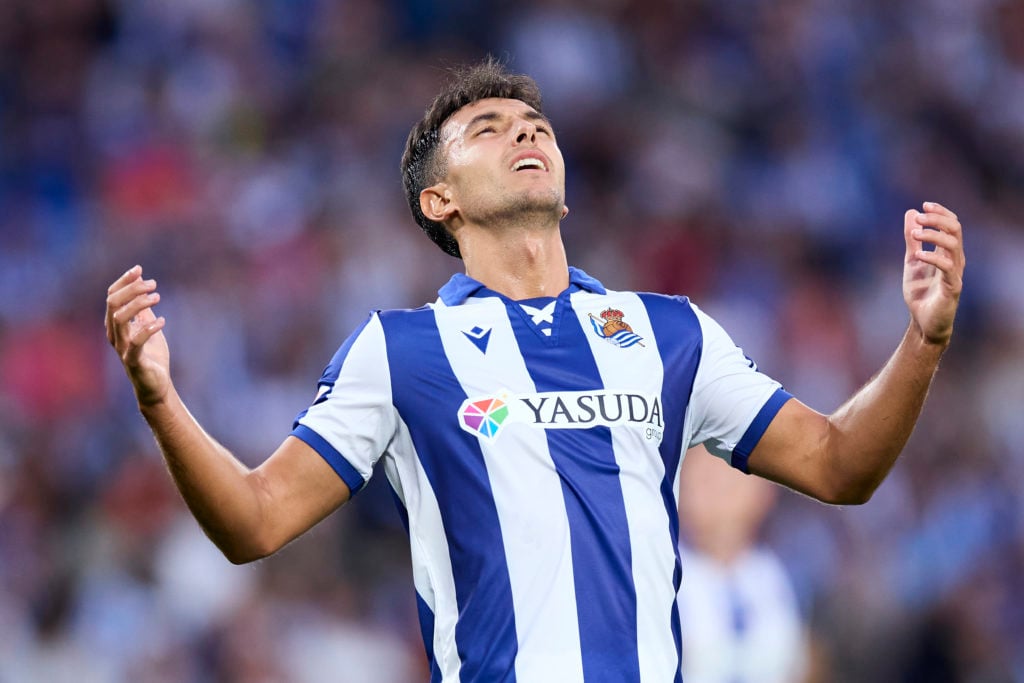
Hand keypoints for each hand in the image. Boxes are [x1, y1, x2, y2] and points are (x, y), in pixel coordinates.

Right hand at [105, 265, 170, 406]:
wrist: (155, 385)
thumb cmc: (151, 355)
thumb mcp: (147, 325)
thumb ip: (142, 308)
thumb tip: (141, 283)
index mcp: (115, 324)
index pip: (112, 296)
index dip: (124, 281)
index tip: (139, 269)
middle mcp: (114, 334)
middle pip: (113, 303)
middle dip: (132, 289)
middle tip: (153, 284)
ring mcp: (121, 347)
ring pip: (119, 318)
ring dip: (138, 304)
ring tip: (157, 297)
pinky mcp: (133, 360)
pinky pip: (136, 342)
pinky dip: (148, 328)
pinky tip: (162, 321)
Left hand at [902, 201, 964, 345]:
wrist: (923, 322)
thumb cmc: (921, 292)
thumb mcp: (912, 260)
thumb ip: (912, 240)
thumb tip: (911, 213)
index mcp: (947, 252)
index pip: (952, 225)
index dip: (941, 212)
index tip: (924, 205)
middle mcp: (955, 260)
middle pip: (956, 230)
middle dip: (938, 219)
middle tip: (920, 216)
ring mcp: (955, 273)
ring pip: (953, 245)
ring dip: (933, 236)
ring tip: (914, 234)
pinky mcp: (952, 288)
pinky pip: (947, 268)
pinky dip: (932, 258)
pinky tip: (918, 255)